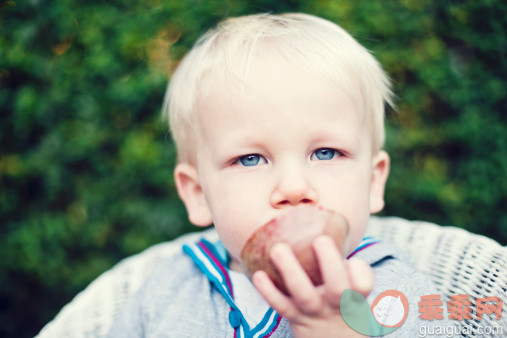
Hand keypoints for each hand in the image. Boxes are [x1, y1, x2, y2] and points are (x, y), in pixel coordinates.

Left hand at [252, 235, 373, 337]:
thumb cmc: (343, 309)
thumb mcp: (355, 294)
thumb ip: (347, 266)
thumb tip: (330, 222)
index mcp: (355, 296)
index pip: (363, 285)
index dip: (361, 273)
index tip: (353, 260)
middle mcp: (336, 305)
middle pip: (338, 288)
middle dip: (330, 263)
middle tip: (321, 240)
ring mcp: (315, 313)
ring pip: (304, 294)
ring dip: (291, 271)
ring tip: (278, 249)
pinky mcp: (296, 319)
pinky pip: (281, 306)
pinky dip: (269, 291)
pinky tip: (259, 275)